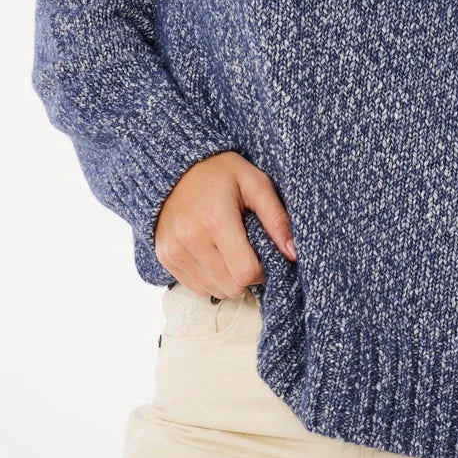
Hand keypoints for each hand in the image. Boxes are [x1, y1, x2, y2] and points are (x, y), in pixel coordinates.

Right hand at [154, 151, 297, 297]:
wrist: (177, 166)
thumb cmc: (222, 172)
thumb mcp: (255, 183)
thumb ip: (276, 218)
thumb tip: (293, 253)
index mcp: (216, 219)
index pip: (246, 272)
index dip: (262, 270)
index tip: (263, 255)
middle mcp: (191, 239)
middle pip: (231, 287)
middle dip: (246, 277)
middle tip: (248, 252)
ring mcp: (174, 250)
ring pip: (212, 291)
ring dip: (228, 280)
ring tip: (230, 252)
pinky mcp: (164, 256)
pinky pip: (194, 287)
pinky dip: (209, 279)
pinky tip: (213, 256)